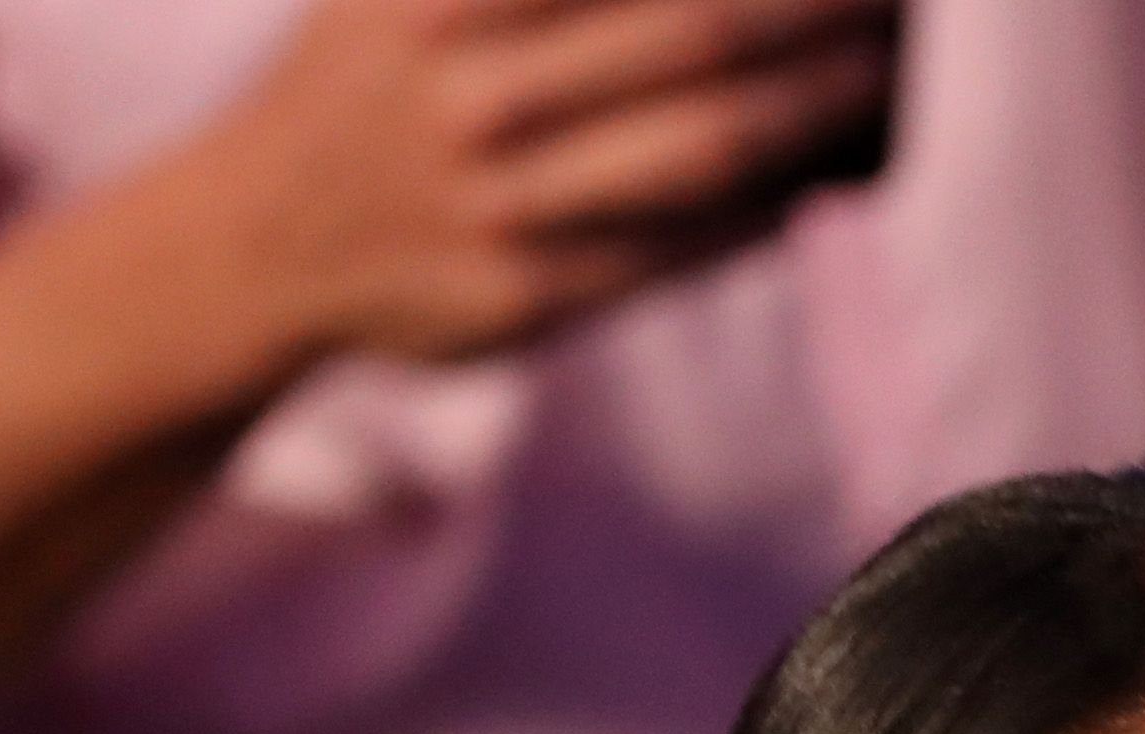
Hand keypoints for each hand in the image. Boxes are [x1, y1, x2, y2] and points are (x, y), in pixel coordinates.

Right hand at [178, 0, 892, 371]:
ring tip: (889, 73)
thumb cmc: (368, 80)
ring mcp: (502, 202)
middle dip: (811, 10)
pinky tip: (835, 170)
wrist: (254, 243)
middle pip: (690, 33)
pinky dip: (773, 205)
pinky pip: (689, 244)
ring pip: (704, 147)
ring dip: (818, 108)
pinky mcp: (534, 294)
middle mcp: (470, 92)